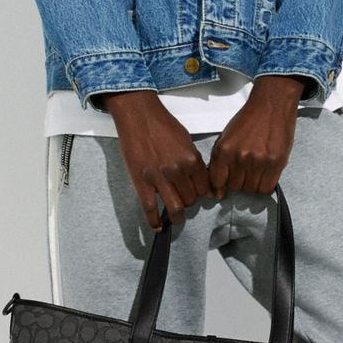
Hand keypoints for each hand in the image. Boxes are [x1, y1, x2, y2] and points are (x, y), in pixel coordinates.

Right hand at [104, 90, 212, 230]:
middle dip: (188, 202)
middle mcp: (178, 171)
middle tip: (182, 200)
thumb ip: (193, 161)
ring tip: (175, 217)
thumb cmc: (162, 124)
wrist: (138, 114)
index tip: (197, 195)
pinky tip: (158, 228)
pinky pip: (150, 210)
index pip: (204, 189)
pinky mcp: (142, 183)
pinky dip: (154, 222)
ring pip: (175, 209)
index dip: (201, 194)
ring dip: (176, 216)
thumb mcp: (186, 140)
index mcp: (192, 160)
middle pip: (190, 200)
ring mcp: (160, 178)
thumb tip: (198, 179)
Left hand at [207, 74, 306, 196]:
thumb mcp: (226, 138)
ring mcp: (258, 161)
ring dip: (252, 184)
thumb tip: (217, 190)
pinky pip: (266, 188)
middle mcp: (240, 157)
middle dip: (238, 182)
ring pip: (251, 190)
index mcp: (224, 150)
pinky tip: (265, 174)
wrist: (271, 104)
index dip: (221, 185)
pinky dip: (265, 185)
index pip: (217, 182)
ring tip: (256, 169)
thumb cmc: (248, 121)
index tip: (225, 183)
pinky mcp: (275, 163)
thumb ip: (220, 162)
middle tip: (244, 170)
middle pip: (235, 188)